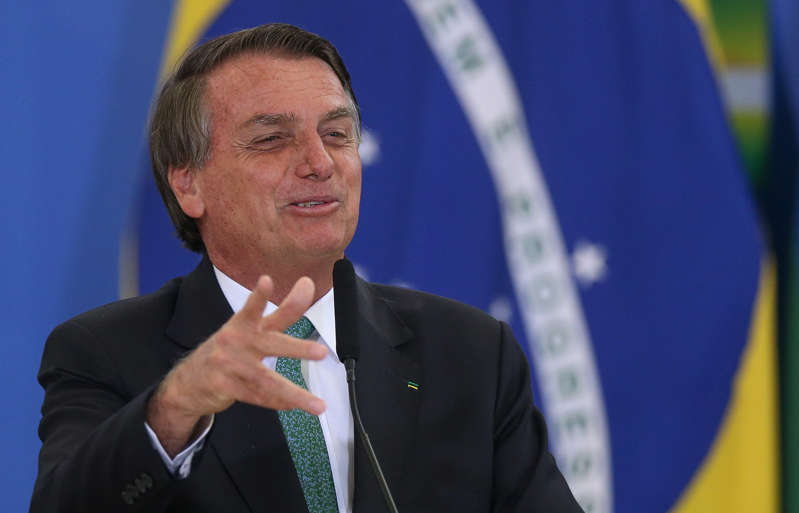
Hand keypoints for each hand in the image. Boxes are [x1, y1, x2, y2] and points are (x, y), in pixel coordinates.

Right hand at [147, 275, 327, 455]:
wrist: (187, 382)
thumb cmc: (228, 351)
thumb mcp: (248, 328)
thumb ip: (282, 311)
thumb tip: (308, 284)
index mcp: (243, 325)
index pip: (253, 307)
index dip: (260, 295)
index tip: (266, 280)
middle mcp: (236, 342)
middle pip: (271, 345)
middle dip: (297, 349)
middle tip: (321, 352)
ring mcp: (230, 366)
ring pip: (268, 381)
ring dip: (295, 394)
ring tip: (319, 405)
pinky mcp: (225, 387)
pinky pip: (259, 397)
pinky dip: (279, 403)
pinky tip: (295, 406)